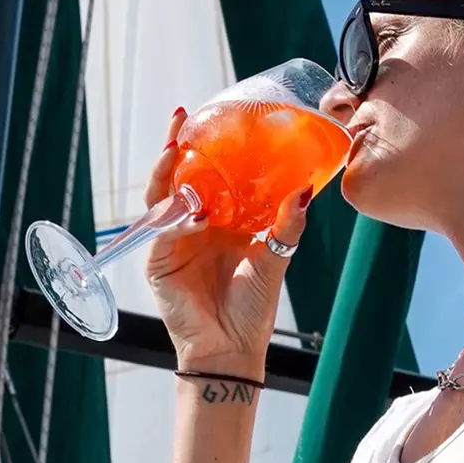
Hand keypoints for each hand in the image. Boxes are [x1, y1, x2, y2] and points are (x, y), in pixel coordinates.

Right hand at [145, 109, 309, 376]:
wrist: (233, 347)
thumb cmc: (252, 306)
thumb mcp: (276, 255)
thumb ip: (288, 222)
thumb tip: (306, 188)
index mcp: (217, 219)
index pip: (205, 174)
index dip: (204, 147)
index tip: (207, 116)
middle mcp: (191, 225)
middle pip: (176, 178)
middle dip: (175, 147)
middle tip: (182, 120)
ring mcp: (171, 242)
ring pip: (160, 199)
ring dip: (165, 174)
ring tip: (175, 151)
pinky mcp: (158, 263)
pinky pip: (160, 234)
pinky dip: (173, 221)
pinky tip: (192, 213)